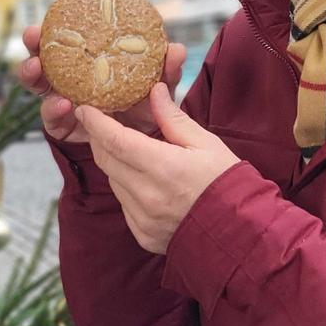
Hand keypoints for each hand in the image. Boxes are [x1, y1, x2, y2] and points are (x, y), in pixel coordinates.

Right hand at [17, 0, 187, 144]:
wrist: (143, 147)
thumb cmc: (147, 108)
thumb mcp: (159, 87)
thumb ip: (166, 71)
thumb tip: (175, 50)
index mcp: (91, 55)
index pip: (76, 27)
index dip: (68, 7)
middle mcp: (71, 73)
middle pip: (45, 50)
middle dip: (35, 39)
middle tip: (33, 32)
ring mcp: (61, 97)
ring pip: (37, 81)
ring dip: (31, 71)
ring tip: (36, 67)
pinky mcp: (60, 124)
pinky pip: (50, 116)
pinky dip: (53, 108)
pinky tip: (62, 103)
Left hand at [76, 84, 240, 254]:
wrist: (240, 233)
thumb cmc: (226, 182)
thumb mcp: (205, 143)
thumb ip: (173, 118)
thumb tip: (153, 91)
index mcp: (164, 168)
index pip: (116, 140)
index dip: (96, 122)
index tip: (85, 108)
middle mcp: (148, 196)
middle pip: (107, 160)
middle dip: (99, 139)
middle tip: (100, 123)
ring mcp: (143, 219)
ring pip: (114, 182)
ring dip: (115, 163)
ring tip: (130, 151)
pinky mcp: (143, 234)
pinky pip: (124, 205)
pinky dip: (127, 189)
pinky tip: (145, 182)